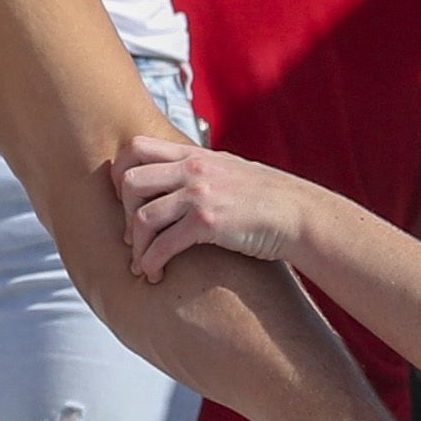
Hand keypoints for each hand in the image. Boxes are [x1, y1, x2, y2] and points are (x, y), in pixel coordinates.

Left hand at [117, 134, 315, 279]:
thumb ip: (200, 168)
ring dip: (136, 245)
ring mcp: (199, 194)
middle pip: (130, 181)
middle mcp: (193, 169)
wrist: (299, 215)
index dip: (121, 172)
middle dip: (122, 212)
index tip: (126, 200)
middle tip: (130, 235)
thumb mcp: (229, 169)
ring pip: (142, 216)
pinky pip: (163, 244)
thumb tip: (176, 176)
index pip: (135, 146)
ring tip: (141, 262)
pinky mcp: (208, 222)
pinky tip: (154, 273)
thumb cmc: (267, 197)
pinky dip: (151, 262)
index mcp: (195, 155)